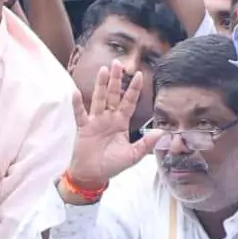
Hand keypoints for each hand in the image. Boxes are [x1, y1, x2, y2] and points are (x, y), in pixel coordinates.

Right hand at [66, 57, 157, 185]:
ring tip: (103, 70)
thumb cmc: (112, 165)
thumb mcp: (133, 156)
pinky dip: (78, 104)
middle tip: (118, 63)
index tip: (140, 74)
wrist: (92, 175)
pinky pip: (80, 114)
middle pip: (113, 95)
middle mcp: (108, 118)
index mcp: (121, 122)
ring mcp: (95, 121)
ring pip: (99, 99)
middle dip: (116, 79)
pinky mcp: (83, 128)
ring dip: (100, 85)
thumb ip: (146, 144)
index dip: (134, 89)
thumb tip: (161, 132)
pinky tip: (76, 92)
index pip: (129, 102)